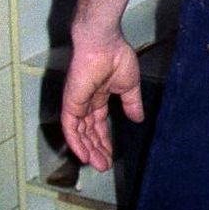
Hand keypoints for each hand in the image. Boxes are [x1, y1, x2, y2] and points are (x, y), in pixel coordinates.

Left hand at [61, 35, 143, 172]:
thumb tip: (138, 119)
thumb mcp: (129, 86)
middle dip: (97, 149)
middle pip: (89, 132)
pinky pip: (71, 127)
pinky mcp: (70, 103)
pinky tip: (85, 156)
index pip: (99, 124)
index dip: (104, 140)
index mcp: (99, 96)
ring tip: (99, 165)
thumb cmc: (117, 57)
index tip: (111, 155)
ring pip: (80, 133)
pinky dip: (76, 143)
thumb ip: (132, 104)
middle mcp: (86, 102)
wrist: (104, 43)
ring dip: (89, 150)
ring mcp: (77, 103)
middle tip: (104, 166)